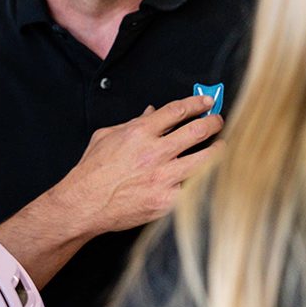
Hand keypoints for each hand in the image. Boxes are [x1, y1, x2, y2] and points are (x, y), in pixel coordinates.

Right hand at [51, 94, 222, 234]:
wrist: (84, 204)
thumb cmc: (92, 172)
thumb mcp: (106, 137)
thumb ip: (131, 123)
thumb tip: (152, 113)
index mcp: (139, 133)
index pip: (177, 111)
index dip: (197, 103)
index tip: (207, 102)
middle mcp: (154, 153)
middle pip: (197, 131)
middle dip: (213, 123)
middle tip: (218, 121)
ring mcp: (162, 178)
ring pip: (204, 159)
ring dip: (217, 150)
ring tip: (221, 146)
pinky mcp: (166, 200)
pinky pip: (193, 187)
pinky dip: (201, 180)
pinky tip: (208, 176)